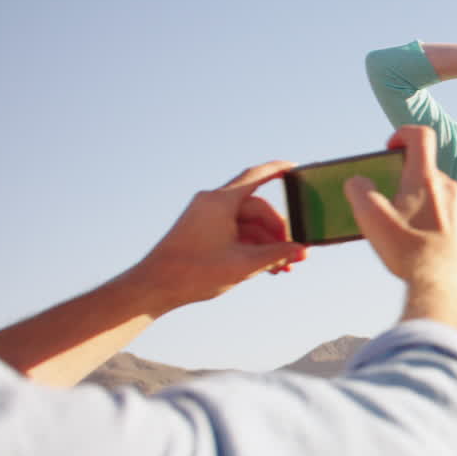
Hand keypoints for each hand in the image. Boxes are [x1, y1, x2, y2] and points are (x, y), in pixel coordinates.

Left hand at [130, 161, 307, 313]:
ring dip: (266, 244)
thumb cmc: (194, 273)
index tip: (294, 168)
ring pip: (248, 224)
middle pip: (257, 209)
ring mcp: (206, 217)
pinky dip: (251, 246)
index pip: (255, 177)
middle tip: (296, 254)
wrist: (154, 287)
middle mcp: (212, 204)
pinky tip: (265, 267)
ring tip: (282, 268)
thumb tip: (302, 250)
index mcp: (220, 202)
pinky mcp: (203, 231)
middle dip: (279, 232)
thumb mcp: (244, 265)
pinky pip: (235, 232)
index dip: (277, 171)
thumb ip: (277, 255)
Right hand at [346, 125, 456, 362]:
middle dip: (404, 176)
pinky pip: (443, 214)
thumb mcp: (372, 218)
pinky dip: (428, 219)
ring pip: (435, 193)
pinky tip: (414, 241)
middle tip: (387, 195)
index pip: (421, 136)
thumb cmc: (409, 249)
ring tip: (399, 223)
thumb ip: (359, 192)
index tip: (389, 150)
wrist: (446, 283)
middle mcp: (448, 188)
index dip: (402, 134)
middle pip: (425, 168)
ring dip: (416, 200)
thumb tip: (357, 183)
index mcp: (426, 178)